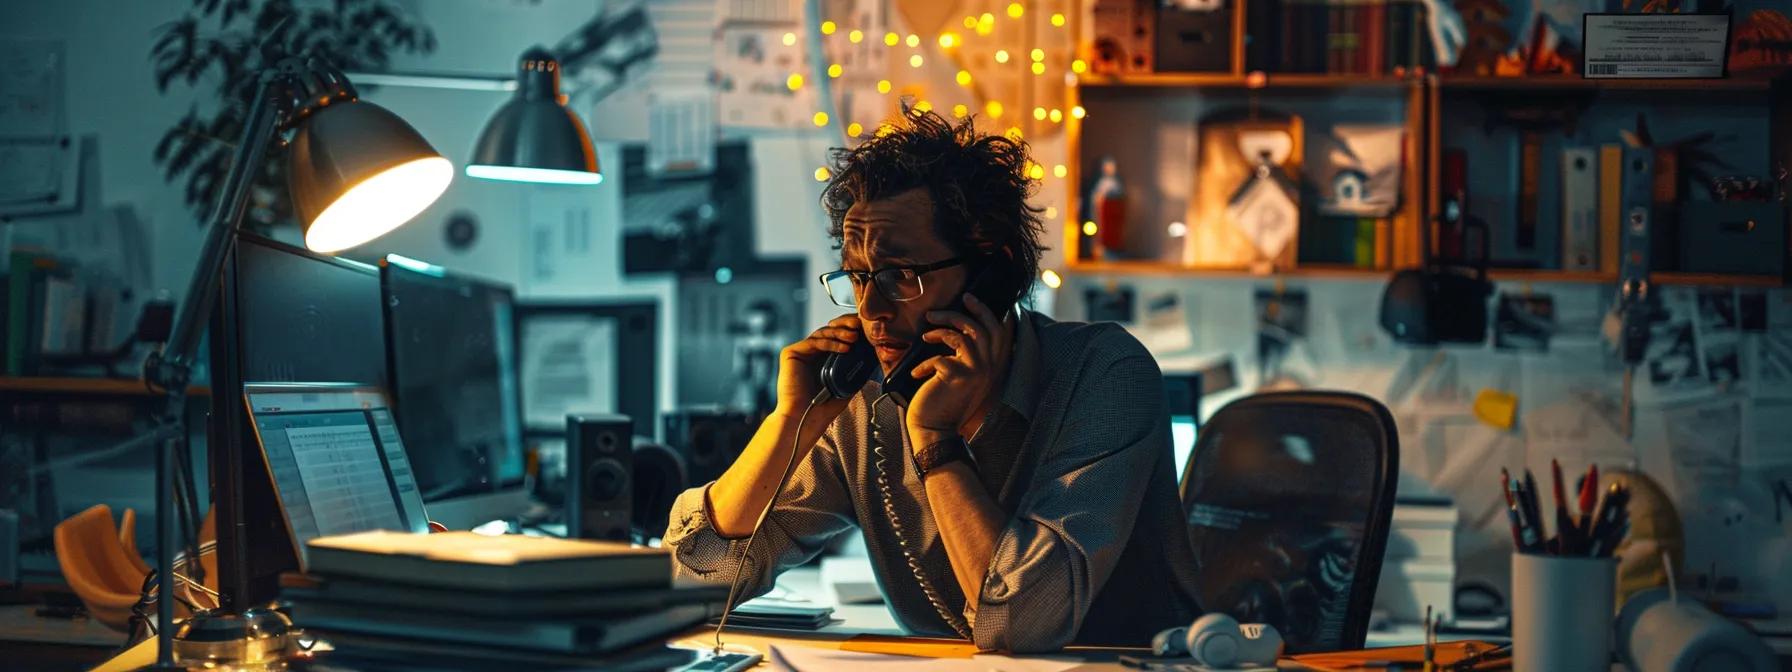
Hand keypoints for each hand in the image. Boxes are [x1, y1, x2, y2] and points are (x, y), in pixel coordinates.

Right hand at [775, 313, 860, 421]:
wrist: (804, 419)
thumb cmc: (824, 407)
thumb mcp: (847, 383)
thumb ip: (855, 368)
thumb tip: (873, 353)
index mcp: (823, 356)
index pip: (838, 336)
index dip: (851, 329)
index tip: (867, 328)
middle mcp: (810, 352)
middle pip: (829, 329)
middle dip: (846, 324)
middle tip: (860, 325)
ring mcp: (800, 351)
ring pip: (822, 333)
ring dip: (840, 332)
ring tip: (855, 337)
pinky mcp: (791, 353)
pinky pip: (813, 342)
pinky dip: (830, 343)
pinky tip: (845, 347)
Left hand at [906, 294, 1014, 441]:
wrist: (935, 431)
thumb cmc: (944, 404)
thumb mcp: (962, 378)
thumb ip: (966, 358)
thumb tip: (956, 332)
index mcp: (992, 368)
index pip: (999, 333)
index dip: (987, 312)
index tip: (970, 298)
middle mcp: (989, 369)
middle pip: (982, 328)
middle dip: (962, 312)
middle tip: (940, 310)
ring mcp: (975, 372)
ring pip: (963, 336)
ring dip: (940, 330)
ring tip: (926, 334)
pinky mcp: (956, 377)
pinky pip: (938, 357)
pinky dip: (924, 363)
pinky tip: (917, 374)